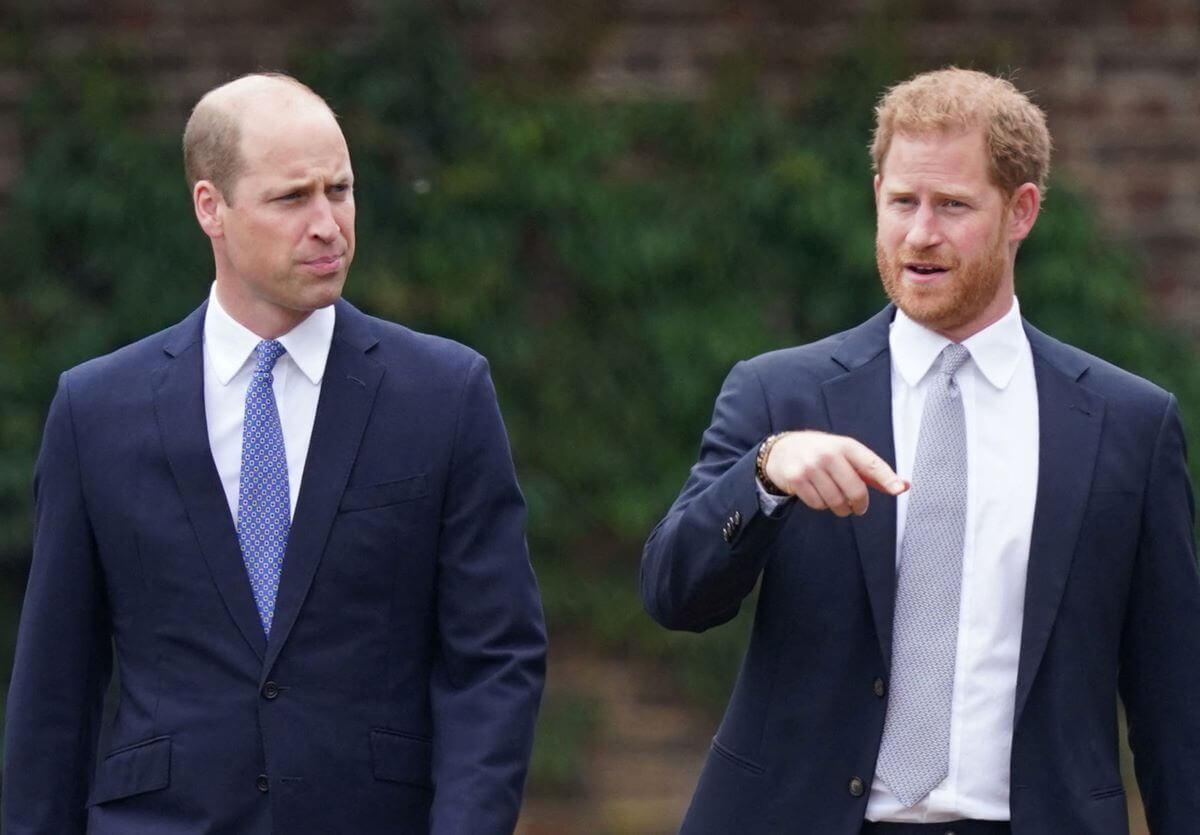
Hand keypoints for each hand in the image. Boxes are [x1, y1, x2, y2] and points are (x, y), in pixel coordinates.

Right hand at [763, 431, 908, 516]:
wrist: (782, 450)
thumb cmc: (822, 453)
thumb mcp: (846, 455)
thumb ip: (873, 472)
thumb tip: (903, 486)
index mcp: (845, 445)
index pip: (871, 463)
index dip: (887, 477)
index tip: (897, 489)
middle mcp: (828, 454)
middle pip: (855, 491)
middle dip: (859, 505)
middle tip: (858, 507)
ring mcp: (811, 467)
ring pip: (837, 502)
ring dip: (841, 508)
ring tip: (837, 500)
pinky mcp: (796, 480)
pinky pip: (818, 505)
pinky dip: (822, 505)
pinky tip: (818, 495)